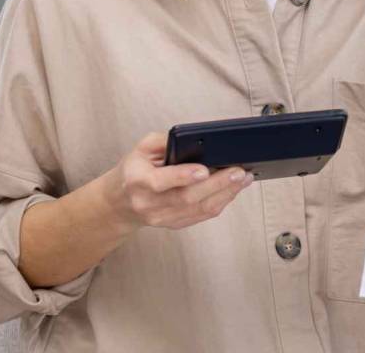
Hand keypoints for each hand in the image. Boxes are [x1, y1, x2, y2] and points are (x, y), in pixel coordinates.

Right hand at [107, 132, 250, 232]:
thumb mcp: (141, 148)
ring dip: (226, 194)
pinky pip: (202, 216)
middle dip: (217, 184)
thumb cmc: (134, 170)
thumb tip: (195, 140)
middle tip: (239, 171)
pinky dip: (221, 202)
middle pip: (187, 198)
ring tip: (244, 178)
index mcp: (138, 181)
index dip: (184, 176)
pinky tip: (233, 189)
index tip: (205, 169)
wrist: (120, 202)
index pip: (161, 182)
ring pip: (199, 209)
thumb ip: (165, 142)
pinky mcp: (174, 224)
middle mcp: (149, 204)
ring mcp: (162, 218)